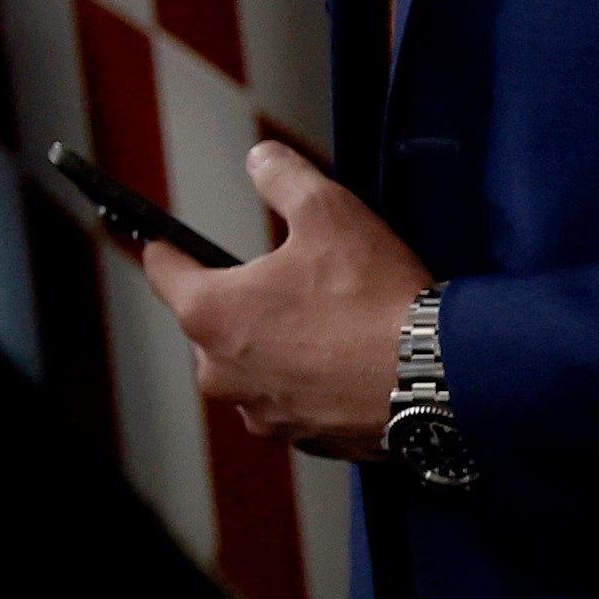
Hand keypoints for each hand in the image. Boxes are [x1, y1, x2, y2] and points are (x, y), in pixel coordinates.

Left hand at [139, 146, 427, 456]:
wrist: (435, 378)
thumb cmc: (375, 299)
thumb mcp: (328, 211)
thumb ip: (283, 178)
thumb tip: (261, 160)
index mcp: (211, 313)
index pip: (163, 271)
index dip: (169, 249)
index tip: (167, 244)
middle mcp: (220, 373)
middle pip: (211, 322)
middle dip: (243, 300)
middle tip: (294, 281)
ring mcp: (259, 411)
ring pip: (251, 364)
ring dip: (276, 344)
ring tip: (327, 323)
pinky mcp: (300, 438)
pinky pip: (289, 399)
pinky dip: (308, 380)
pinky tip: (346, 360)